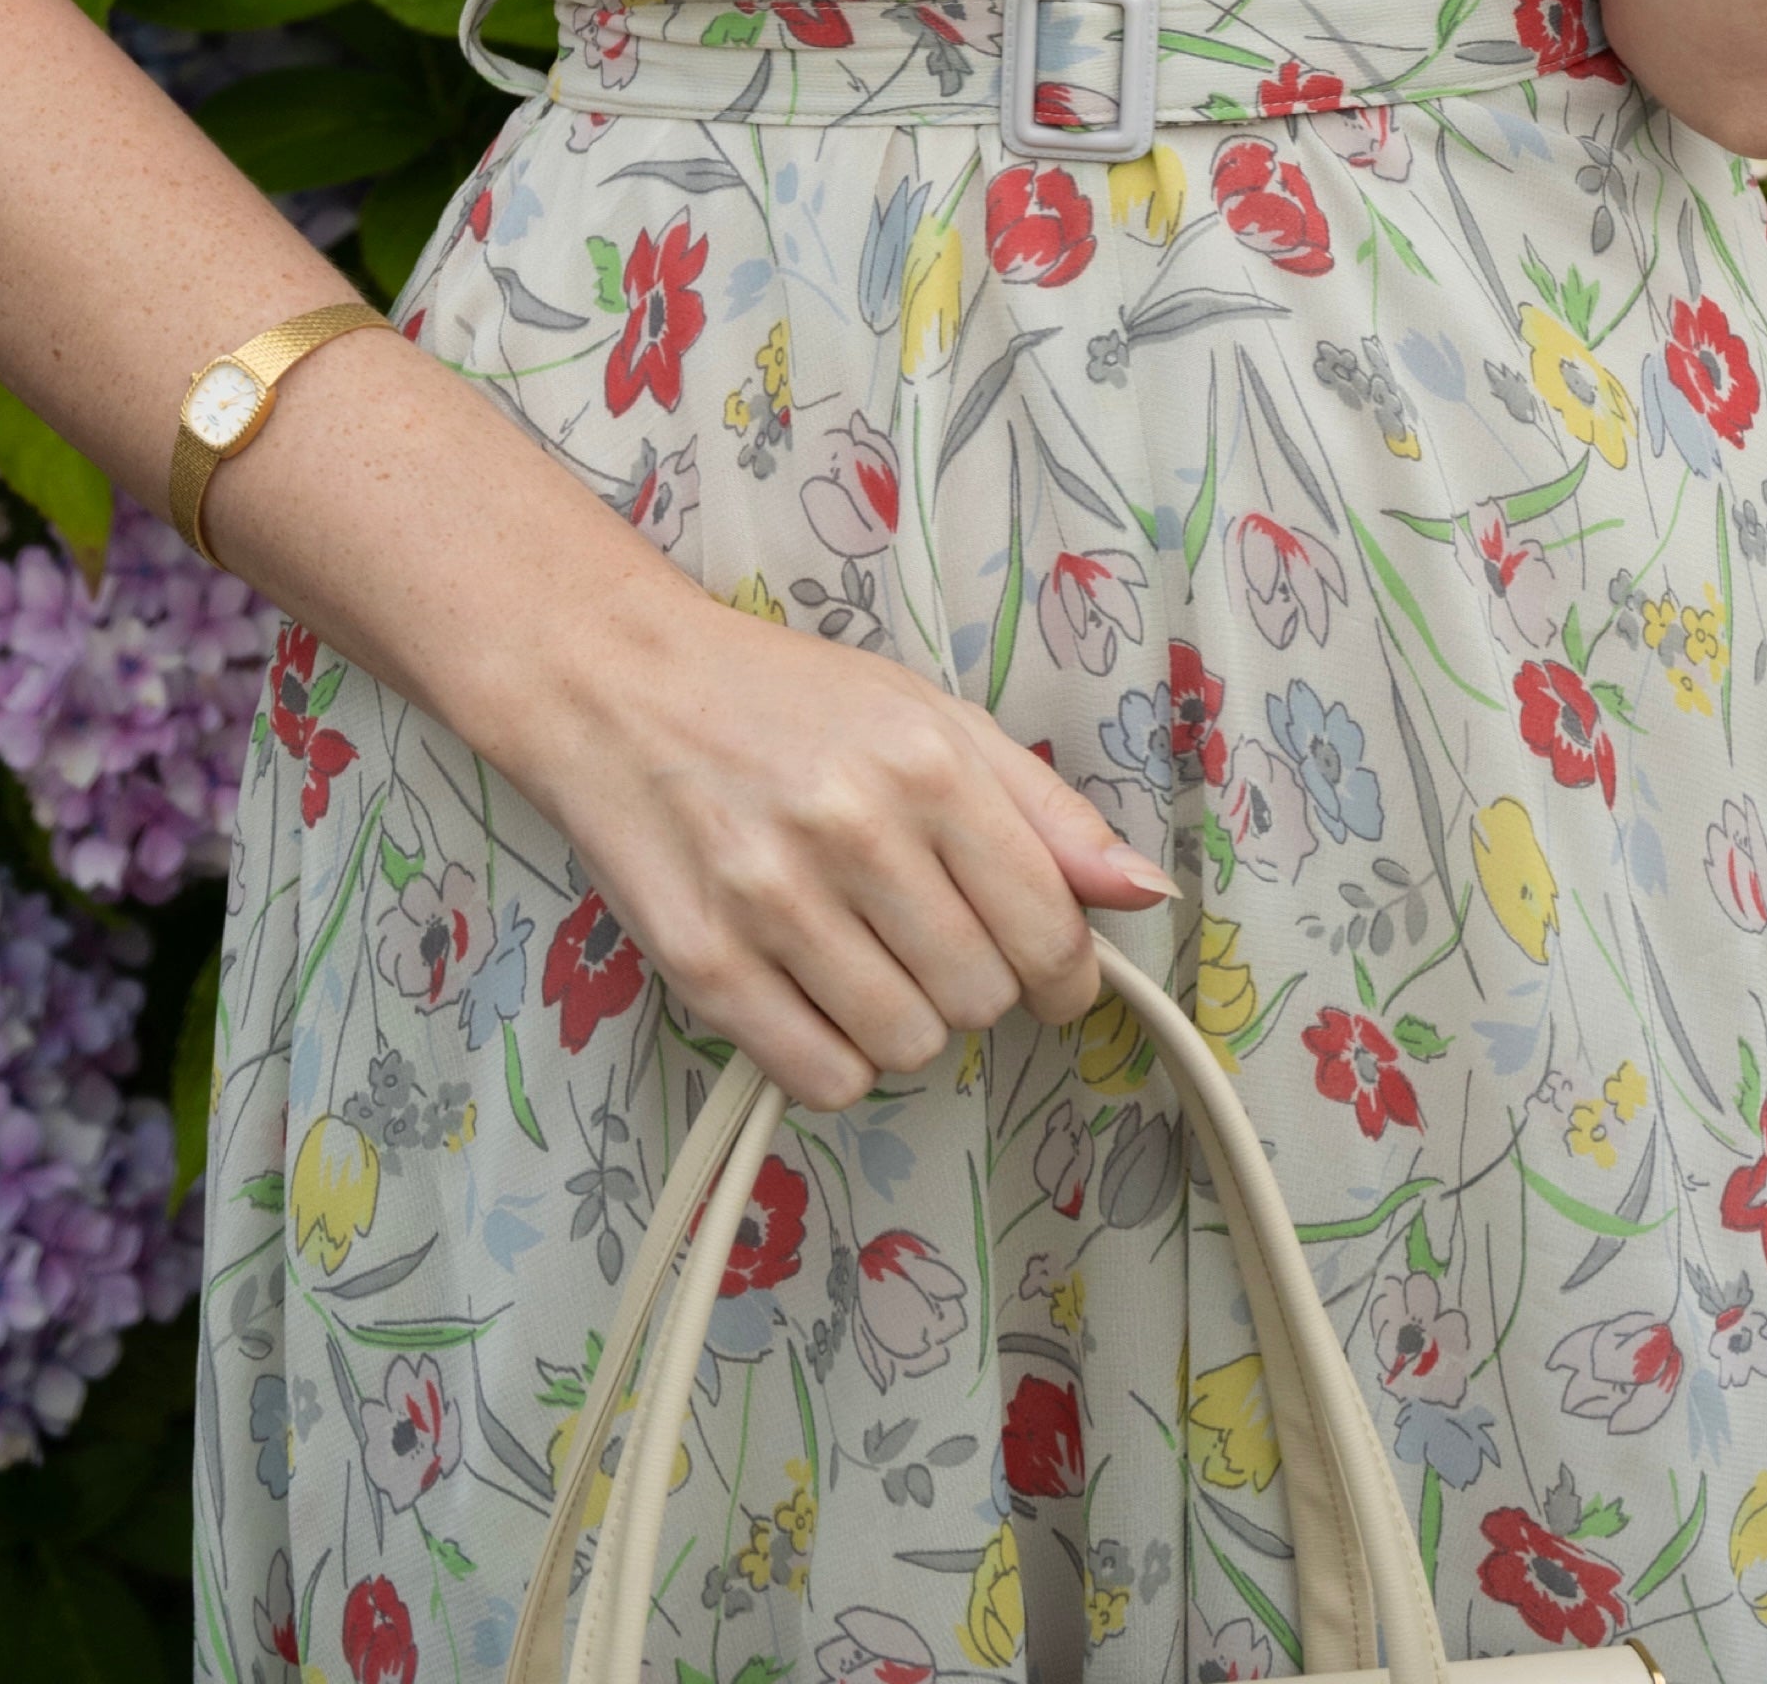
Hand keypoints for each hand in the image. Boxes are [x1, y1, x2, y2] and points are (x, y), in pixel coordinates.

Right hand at [527, 581, 1169, 1105]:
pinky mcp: (704, 965)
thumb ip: (1045, 810)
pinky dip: (836, 1059)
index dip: (1065, 976)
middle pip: (981, 998)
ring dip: (904, 1023)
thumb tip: (1145, 893)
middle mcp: (855, 829)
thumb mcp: (929, 717)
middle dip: (974, 985)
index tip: (1052, 980)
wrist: (621, 688)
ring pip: (908, 1048)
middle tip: (929, 937)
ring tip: (865, 957)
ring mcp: (772, 901)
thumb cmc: (787, 702)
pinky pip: (823, 1079)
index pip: (1047, 928)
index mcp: (927, 761)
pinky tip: (816, 996)